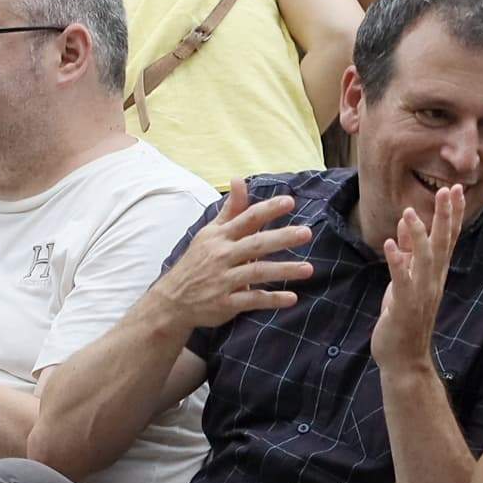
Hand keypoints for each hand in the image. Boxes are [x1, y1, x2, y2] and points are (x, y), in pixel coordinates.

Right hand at [149, 178, 314, 329]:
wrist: (173, 299)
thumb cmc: (199, 261)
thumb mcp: (211, 233)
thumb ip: (231, 209)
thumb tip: (239, 179)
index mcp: (220, 236)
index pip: (247, 218)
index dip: (268, 209)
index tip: (290, 201)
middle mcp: (222, 256)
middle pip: (255, 244)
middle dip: (281, 237)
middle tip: (306, 233)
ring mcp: (223, 280)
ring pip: (257, 272)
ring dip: (283, 270)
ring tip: (309, 269)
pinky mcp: (225, 303)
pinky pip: (252, 300)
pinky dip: (271, 299)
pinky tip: (292, 298)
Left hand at [371, 182, 464, 369]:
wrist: (404, 359)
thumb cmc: (404, 320)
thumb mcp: (404, 281)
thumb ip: (406, 253)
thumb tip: (405, 225)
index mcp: (434, 275)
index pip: (447, 239)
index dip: (452, 214)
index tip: (456, 190)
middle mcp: (432, 282)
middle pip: (443, 244)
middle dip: (446, 216)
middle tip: (450, 189)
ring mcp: (420, 294)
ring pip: (424, 260)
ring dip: (418, 235)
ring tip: (411, 212)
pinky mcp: (404, 307)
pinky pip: (401, 281)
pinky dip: (396, 262)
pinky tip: (389, 245)